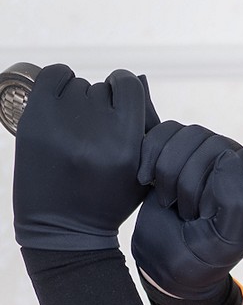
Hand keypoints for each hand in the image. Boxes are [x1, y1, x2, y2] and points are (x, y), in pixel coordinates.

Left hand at [13, 64, 157, 250]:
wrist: (61, 228)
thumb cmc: (105, 201)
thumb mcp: (140, 175)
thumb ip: (145, 132)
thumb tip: (132, 84)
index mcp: (126, 145)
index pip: (129, 85)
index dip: (124, 89)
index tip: (119, 102)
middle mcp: (95, 132)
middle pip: (102, 88)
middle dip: (101, 106)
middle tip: (93, 134)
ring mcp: (62, 124)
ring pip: (77, 85)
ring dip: (78, 101)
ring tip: (75, 131)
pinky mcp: (36, 120)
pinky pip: (51, 76)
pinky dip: (57, 82)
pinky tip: (60, 103)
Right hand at [133, 121, 242, 298]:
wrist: (160, 263)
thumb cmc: (199, 258)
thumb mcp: (225, 242)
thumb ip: (236, 203)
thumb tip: (228, 155)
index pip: (240, 158)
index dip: (216, 186)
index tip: (205, 216)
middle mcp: (233, 162)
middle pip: (211, 143)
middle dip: (189, 183)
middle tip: (186, 214)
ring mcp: (203, 152)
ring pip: (188, 133)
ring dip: (169, 171)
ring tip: (169, 201)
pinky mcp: (175, 148)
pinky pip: (164, 130)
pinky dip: (150, 154)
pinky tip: (147, 180)